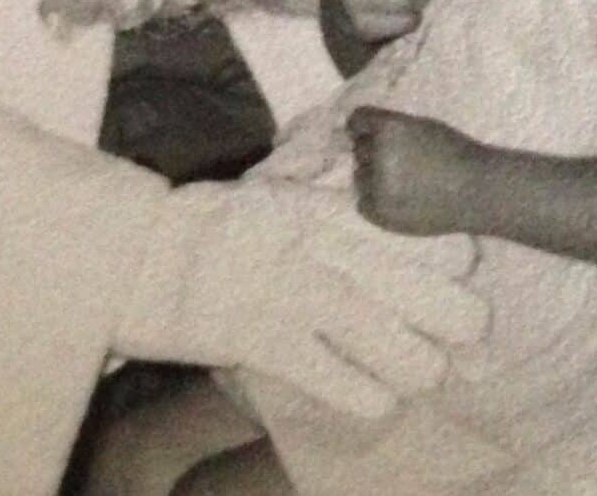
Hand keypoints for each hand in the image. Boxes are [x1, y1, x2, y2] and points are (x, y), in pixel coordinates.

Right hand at [113, 178, 487, 418]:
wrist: (137, 254)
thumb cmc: (208, 227)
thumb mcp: (279, 198)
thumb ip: (333, 210)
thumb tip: (387, 224)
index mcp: (327, 210)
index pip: (423, 232)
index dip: (453, 259)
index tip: (455, 274)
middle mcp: (324, 252)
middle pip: (434, 295)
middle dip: (460, 322)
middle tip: (458, 334)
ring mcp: (298, 299)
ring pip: (402, 349)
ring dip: (418, 366)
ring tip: (412, 371)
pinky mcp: (270, 345)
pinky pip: (349, 387)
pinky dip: (370, 397)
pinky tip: (369, 394)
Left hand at [350, 107, 486, 237]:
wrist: (478, 192)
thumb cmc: (455, 154)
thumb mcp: (422, 127)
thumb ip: (390, 128)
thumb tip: (355, 133)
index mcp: (388, 129)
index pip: (356, 120)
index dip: (364, 127)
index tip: (373, 134)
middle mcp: (378, 155)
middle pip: (359, 149)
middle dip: (374, 153)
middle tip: (402, 162)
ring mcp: (377, 186)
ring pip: (360, 177)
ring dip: (374, 178)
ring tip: (406, 184)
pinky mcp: (380, 213)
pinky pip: (364, 203)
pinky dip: (377, 202)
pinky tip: (402, 200)